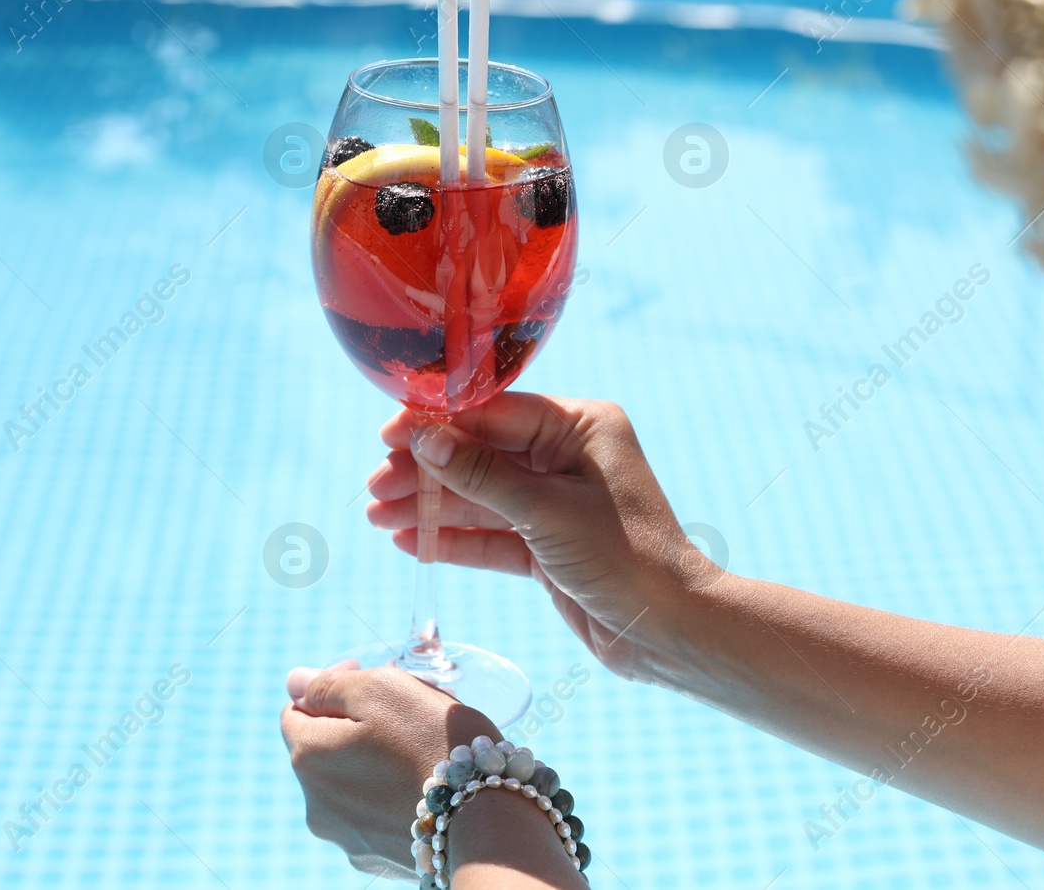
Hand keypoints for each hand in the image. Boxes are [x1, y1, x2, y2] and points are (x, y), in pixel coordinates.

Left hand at [281, 665, 499, 877]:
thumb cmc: (433, 742)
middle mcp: (316, 803)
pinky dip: (389, 792)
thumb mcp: (381, 690)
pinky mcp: (376, 856)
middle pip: (324, 747)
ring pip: (350, 780)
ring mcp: (346, 836)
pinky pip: (374, 811)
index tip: (370, 675)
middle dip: (356, 720)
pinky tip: (423, 782)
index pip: (296, 710)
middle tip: (404, 707)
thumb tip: (293, 681)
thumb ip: (329, 685)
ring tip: (420, 745)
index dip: (331, 687)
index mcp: (309, 757)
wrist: (484, 819)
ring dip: (373, 757)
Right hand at [365, 393, 709, 680]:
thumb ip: (482, 476)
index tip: (389, 434)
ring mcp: (557, 500)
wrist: (668, 631)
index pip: (495, 412)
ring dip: (431, 507)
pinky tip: (410, 542)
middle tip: (375, 487)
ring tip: (378, 516)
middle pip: (480, 453)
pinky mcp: (548, 545)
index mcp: (581, 426)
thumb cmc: (624, 557)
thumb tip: (424, 439)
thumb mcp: (546, 512)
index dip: (439, 423)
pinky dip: (454, 539)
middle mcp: (568, 456)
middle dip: (427, 471)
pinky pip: (492, 533)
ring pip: (480, 496)